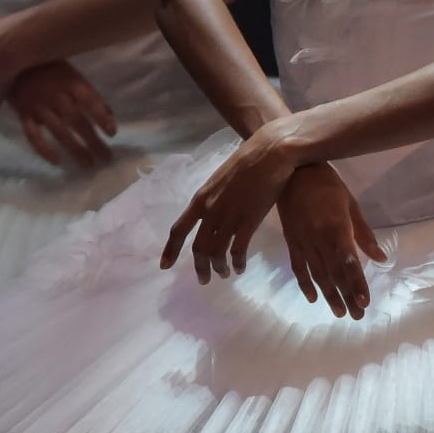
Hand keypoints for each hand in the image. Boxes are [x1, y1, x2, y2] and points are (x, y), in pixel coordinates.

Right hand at [8, 62, 116, 167]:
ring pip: (59, 131)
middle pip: (77, 121)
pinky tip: (57, 161)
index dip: (101, 117)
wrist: (12, 60)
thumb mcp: (72, 74)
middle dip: (93, 141)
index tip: (112, 134)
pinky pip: (33, 135)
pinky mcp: (23, 114)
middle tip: (106, 158)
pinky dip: (44, 149)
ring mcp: (38, 105)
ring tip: (88, 164)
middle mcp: (55, 95)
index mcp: (70, 82)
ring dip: (75, 149)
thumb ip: (89, 94)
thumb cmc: (48, 67)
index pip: (89, 100)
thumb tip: (110, 117)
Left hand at [161, 119, 299, 282]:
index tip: (164, 266)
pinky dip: (237, 263)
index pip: (178, 230)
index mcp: (200, 199)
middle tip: (204, 279)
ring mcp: (229, 217)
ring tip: (223, 274)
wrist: (269, 153)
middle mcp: (210, 211)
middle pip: (198, 248)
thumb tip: (210, 212)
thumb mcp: (219, 179)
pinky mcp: (249, 222)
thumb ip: (212, 198)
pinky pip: (238, 251)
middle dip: (200, 267)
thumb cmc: (246, 161)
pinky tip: (239, 268)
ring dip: (219, 268)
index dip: (170, 250)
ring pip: (216, 253)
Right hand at [276, 163, 384, 318]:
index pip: (348, 262)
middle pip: (333, 273)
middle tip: (356, 315)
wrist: (292, 171)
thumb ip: (364, 234)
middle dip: (346, 295)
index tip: (364, 302)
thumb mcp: (351, 204)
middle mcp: (318, 238)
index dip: (356, 283)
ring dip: (328, 295)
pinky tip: (313, 298)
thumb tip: (381, 258)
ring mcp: (302, 241)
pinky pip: (298, 266)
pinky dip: (304, 284)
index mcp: (336, 227)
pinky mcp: (291, 241)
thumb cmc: (327, 184)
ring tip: (340, 312)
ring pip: (316, 274)